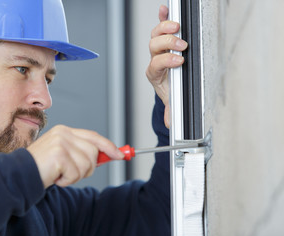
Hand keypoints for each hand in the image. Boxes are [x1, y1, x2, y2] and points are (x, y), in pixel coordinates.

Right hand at [27, 125, 123, 187]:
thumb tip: (108, 155)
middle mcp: (63, 133)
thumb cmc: (41, 167)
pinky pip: (76, 173)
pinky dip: (67, 181)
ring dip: (75, 175)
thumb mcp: (63, 156)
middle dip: (87, 167)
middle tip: (70, 172)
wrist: (19, 175)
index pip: (93, 137)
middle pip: (93, 152)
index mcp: (64, 131)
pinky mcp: (59, 154)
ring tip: (59, 173)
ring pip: (87, 164)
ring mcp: (61, 143)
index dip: (109, 146)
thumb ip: (82, 152)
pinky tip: (55, 177)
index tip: (120, 155)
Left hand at [146, 5, 187, 127]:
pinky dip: (162, 16)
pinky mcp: (164, 40)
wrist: (167, 85)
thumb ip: (171, 112)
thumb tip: (170, 124)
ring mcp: (159, 49)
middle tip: (181, 44)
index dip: (166, 61)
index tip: (179, 61)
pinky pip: (160, 26)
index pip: (156, 65)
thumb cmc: (170, 90)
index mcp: (155, 73)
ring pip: (156, 34)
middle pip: (154, 46)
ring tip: (176, 26)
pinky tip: (164, 9)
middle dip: (167, 44)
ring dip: (165, 28)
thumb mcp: (171, 103)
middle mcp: (155, 59)